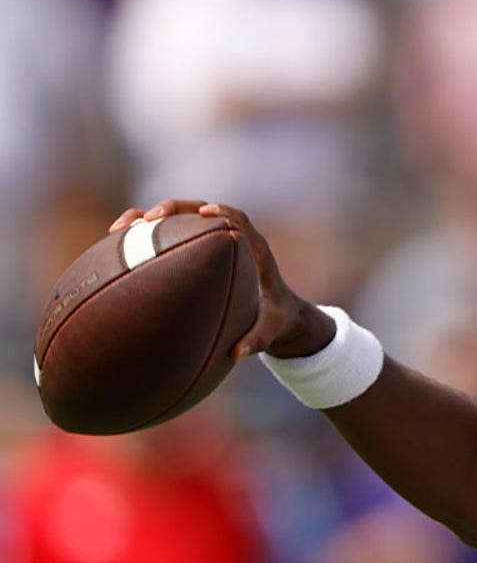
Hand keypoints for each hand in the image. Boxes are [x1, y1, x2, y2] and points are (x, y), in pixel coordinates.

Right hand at [108, 200, 332, 358]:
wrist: (276, 312)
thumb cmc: (275, 318)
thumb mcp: (272, 330)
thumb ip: (259, 340)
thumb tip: (238, 353)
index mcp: (254, 250)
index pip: (240, 221)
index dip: (225, 213)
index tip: (207, 214)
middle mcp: (229, 238)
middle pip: (200, 211)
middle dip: (174, 209)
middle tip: (151, 218)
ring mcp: (209, 242)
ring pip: (177, 221)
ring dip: (148, 219)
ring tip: (119, 229)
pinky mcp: (194, 250)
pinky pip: (166, 238)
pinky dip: (142, 239)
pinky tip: (114, 250)